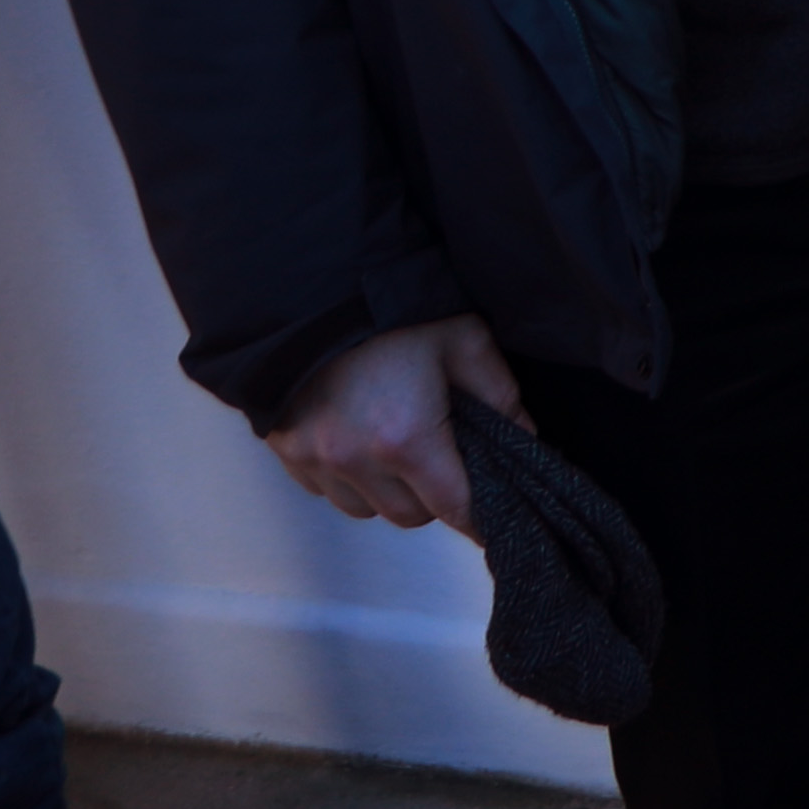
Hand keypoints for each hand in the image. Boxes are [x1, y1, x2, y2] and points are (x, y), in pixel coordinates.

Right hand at [266, 315, 525, 531]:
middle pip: (408, 515)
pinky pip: (323, 488)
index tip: (491, 522)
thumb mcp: (465, 340)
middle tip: (443, 459)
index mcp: (406, 439)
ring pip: (362, 507)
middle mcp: (354, 460)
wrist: (311, 287)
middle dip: (432, 497)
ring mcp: (312, 458)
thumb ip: (501, 396)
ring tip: (396, 445)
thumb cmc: (395, 311)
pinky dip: (346, 477)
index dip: (478, 518)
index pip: (453, 507)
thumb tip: (525, 439)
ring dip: (385, 490)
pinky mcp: (283, 449)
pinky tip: (357, 438)